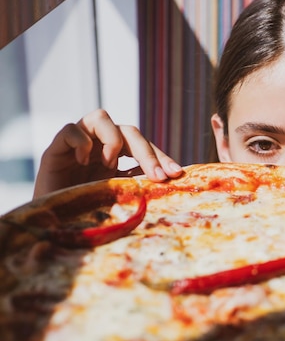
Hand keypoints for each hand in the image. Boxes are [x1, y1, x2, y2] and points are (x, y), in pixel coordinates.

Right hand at [34, 109, 183, 197]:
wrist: (52, 222)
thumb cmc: (87, 211)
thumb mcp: (119, 198)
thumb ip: (137, 185)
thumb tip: (169, 181)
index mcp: (118, 155)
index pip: (144, 146)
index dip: (161, 157)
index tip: (176, 173)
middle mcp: (100, 144)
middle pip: (129, 131)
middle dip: (147, 153)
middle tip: (157, 177)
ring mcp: (79, 143)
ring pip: (101, 117)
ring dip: (112, 140)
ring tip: (109, 165)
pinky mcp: (56, 147)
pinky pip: (71, 129)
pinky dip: (81, 142)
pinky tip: (82, 162)